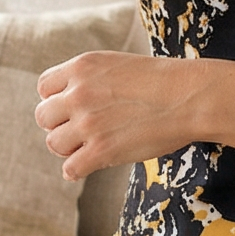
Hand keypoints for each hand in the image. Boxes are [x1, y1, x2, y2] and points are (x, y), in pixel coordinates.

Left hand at [36, 48, 204, 181]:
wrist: (191, 97)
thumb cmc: (162, 81)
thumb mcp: (117, 65)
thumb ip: (90, 80)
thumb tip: (69, 101)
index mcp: (82, 67)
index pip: (44, 88)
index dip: (57, 100)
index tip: (74, 108)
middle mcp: (79, 93)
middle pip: (44, 117)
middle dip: (60, 124)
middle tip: (83, 130)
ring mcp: (88, 123)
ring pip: (54, 144)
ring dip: (69, 148)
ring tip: (91, 146)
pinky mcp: (101, 151)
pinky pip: (70, 169)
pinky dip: (78, 170)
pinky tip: (92, 163)